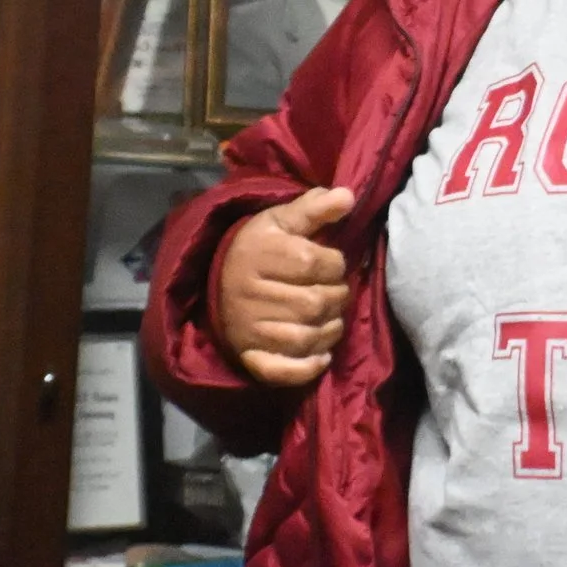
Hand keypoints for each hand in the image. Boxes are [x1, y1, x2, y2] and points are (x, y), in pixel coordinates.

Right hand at [217, 186, 354, 386]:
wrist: (217, 280)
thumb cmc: (260, 247)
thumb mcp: (282, 220)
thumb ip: (315, 207)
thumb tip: (348, 195)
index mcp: (259, 254)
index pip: (313, 263)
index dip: (335, 264)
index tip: (332, 263)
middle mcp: (249, 293)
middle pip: (313, 304)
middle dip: (336, 297)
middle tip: (335, 291)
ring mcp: (248, 329)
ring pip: (304, 338)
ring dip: (330, 330)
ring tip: (332, 317)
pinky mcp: (249, 357)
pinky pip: (281, 371)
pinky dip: (307, 367)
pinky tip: (322, 355)